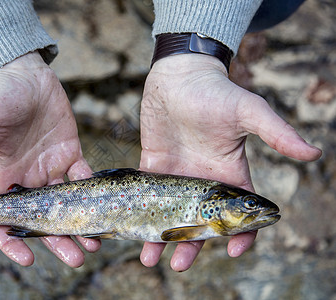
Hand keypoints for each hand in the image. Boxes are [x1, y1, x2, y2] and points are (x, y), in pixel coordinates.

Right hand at [0, 52, 100, 266]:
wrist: (23, 73)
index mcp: (1, 178)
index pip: (4, 220)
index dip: (13, 241)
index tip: (28, 259)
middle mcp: (27, 179)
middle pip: (43, 219)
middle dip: (58, 240)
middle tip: (76, 258)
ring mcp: (51, 168)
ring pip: (67, 204)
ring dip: (81, 223)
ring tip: (95, 243)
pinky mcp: (71, 153)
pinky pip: (84, 176)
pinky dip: (93, 191)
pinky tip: (104, 205)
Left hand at [139, 54, 320, 270]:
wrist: (179, 76)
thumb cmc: (216, 92)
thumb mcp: (249, 111)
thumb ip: (277, 133)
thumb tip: (314, 153)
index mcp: (228, 174)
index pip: (237, 214)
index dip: (239, 235)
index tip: (233, 252)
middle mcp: (202, 181)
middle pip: (199, 223)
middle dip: (191, 245)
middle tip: (178, 264)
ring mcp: (177, 177)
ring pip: (170, 216)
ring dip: (162, 238)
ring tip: (150, 259)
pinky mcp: (154, 168)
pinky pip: (146, 197)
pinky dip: (140, 215)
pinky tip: (131, 231)